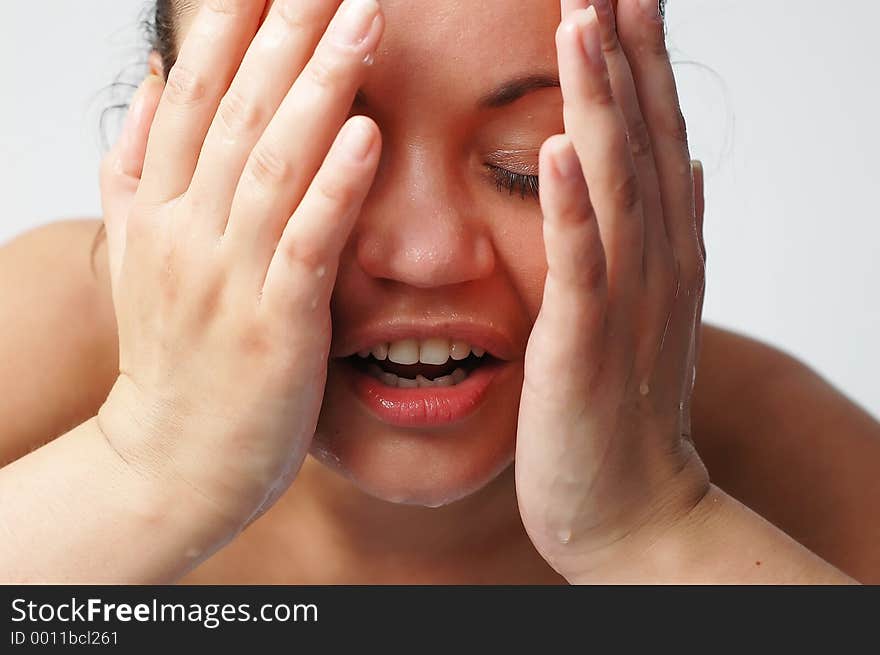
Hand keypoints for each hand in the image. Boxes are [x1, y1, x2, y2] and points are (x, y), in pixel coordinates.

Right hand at [96, 0, 384, 534]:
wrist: (170, 461)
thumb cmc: (172, 358)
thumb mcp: (137, 256)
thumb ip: (136, 166)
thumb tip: (149, 80)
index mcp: (157, 209)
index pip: (191, 96)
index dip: (231, 28)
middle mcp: (186, 232)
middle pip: (235, 113)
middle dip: (285, 35)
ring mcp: (227, 278)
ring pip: (272, 164)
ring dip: (319, 88)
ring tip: (361, 21)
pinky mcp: (274, 326)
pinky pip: (306, 244)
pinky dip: (334, 187)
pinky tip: (365, 134)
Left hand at [515, 0, 708, 580]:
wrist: (629, 507)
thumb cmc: (621, 407)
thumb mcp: (642, 307)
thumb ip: (656, 233)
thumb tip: (673, 164)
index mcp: (659, 246)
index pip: (650, 130)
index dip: (638, 55)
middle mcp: (655, 259)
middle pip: (642, 136)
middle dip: (624, 49)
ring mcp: (626, 301)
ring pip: (617, 183)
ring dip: (601, 102)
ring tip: (583, 23)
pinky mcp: (586, 347)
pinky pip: (582, 266)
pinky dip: (575, 207)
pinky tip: (560, 151)